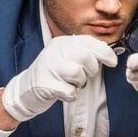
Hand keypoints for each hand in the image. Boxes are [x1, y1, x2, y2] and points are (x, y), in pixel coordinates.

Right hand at [2, 35, 117, 121]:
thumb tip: (108, 54)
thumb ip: (84, 53)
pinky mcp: (45, 84)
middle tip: (85, 76)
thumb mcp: (66, 57)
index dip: (104, 52)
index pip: (89, 42)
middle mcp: (54, 51)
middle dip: (91, 70)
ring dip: (80, 83)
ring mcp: (48, 67)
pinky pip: (69, 91)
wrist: (25, 90)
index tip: (113, 62)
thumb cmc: (52, 75)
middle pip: (85, 57)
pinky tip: (64, 92)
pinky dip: (71, 94)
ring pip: (77, 73)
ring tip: (72, 84)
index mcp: (62, 42)